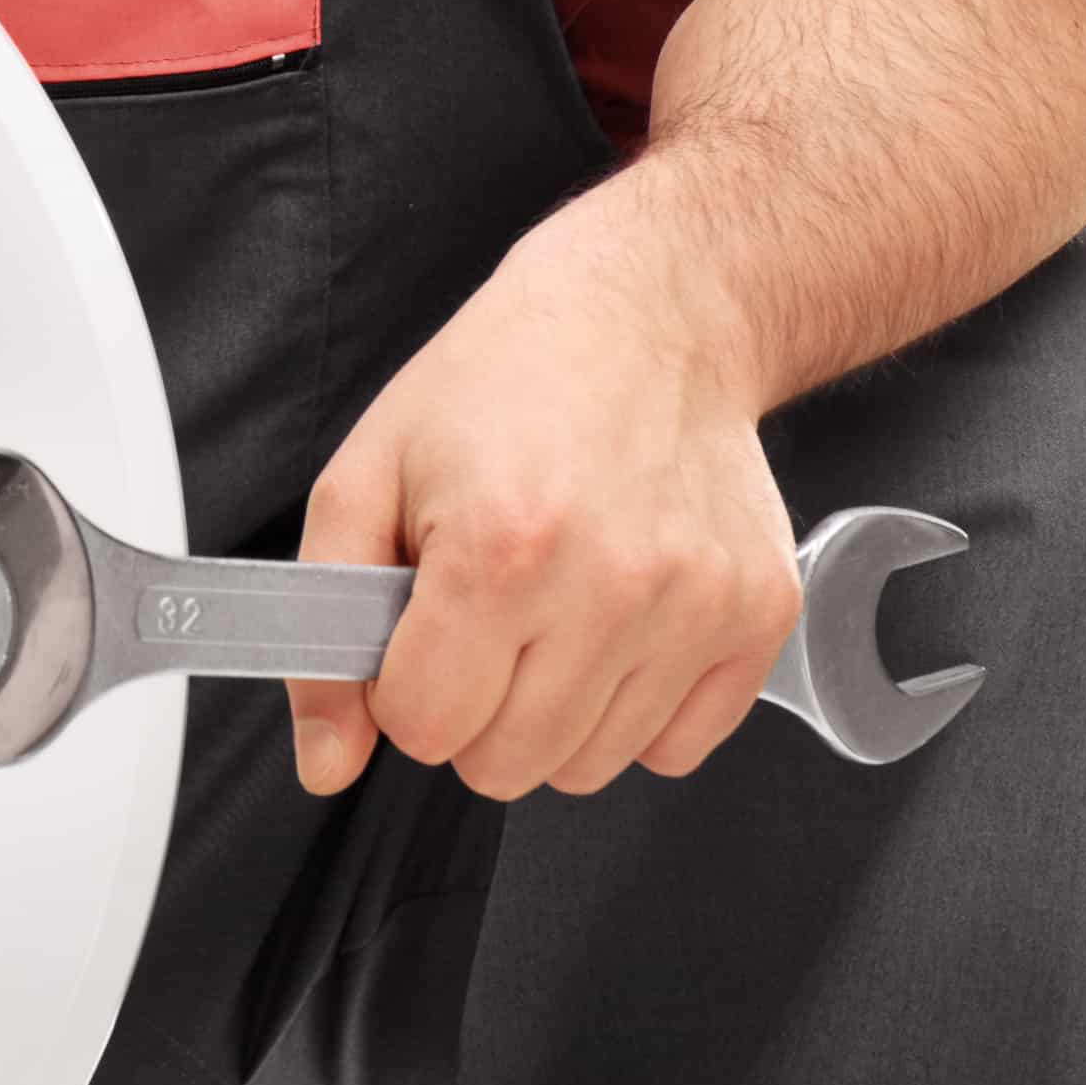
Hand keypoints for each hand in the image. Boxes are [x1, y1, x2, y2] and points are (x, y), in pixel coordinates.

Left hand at [286, 195, 802, 800]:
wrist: (649, 315)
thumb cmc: (502, 383)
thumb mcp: (369, 471)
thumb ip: (325, 622)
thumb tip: (326, 763)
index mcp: (499, 547)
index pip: (424, 725)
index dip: (405, 682)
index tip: (424, 620)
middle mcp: (611, 585)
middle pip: (505, 764)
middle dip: (474, 705)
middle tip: (487, 612)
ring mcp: (697, 605)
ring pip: (589, 769)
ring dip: (555, 712)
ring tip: (556, 607)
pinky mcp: (761, 617)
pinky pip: (677, 750)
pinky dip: (638, 711)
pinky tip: (621, 622)